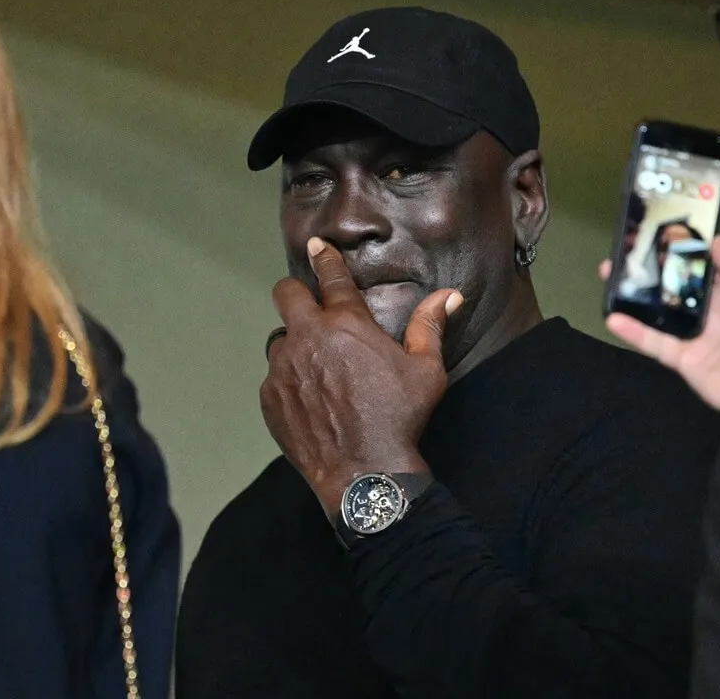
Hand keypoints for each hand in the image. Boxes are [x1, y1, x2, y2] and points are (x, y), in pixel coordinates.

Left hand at [261, 237, 462, 515]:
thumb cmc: (399, 419)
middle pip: (285, 296)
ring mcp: (283, 369)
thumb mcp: (425, 371)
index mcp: (346, 325)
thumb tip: (449, 295)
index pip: (330, 278)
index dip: (323, 258)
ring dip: (295, 344)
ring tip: (317, 367)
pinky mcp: (270, 398)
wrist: (364, 473)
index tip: (316, 246)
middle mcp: (307, 339)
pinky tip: (312, 399)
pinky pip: (275, 378)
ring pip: (279, 340)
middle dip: (296, 293)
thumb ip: (430, 326)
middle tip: (308, 304)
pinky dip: (290, 381)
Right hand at [598, 236, 719, 409]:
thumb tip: (716, 240)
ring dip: (634, 294)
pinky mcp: (681, 359)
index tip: (658, 233)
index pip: (705, 267)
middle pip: (676, 285)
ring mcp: (695, 336)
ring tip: (609, 275)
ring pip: (658, 311)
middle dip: (651, 269)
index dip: (683, 251)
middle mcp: (713, 312)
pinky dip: (632, 332)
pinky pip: (653, 343)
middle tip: (626, 252)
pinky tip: (612, 318)